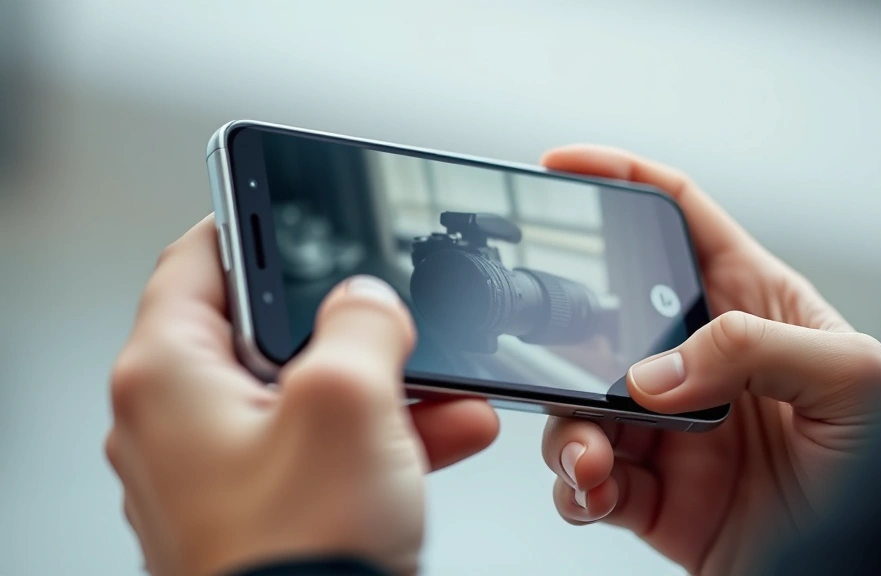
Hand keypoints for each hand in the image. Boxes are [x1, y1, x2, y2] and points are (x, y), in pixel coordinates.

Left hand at [105, 217, 498, 575]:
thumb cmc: (300, 554)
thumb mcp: (348, 401)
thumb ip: (362, 322)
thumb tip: (368, 301)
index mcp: (168, 377)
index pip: (195, 261)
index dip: (248, 221)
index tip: (289, 203)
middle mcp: (179, 422)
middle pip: (266, 332)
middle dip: (351, 325)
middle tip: (397, 314)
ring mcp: (220, 471)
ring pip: (307, 395)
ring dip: (383, 385)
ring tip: (449, 386)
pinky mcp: (262, 509)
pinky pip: (322, 449)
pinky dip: (379, 436)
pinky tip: (446, 432)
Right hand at [539, 147, 880, 574]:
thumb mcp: (852, 377)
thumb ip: (753, 349)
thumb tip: (653, 373)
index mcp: (750, 304)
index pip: (678, 219)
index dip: (621, 179)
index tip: (563, 164)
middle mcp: (701, 362)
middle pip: (604, 319)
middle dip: (565, 334)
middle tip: (558, 357)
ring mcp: (671, 430)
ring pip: (580, 407)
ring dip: (568, 428)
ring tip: (593, 456)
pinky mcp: (653, 494)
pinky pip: (588, 482)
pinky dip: (574, 486)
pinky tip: (594, 490)